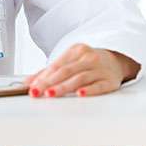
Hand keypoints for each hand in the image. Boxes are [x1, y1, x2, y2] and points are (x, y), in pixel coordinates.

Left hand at [24, 44, 139, 97]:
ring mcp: (100, 69)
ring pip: (79, 78)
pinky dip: (89, 90)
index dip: (43, 77)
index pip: (56, 65)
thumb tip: (28, 82)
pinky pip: (99, 85)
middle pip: (65, 71)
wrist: (116, 60)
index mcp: (76, 51)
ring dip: (63, 87)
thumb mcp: (69, 61)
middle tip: (38, 92)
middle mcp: (88, 58)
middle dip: (49, 82)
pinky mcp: (110, 81)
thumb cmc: (88, 62)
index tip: (32, 87)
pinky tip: (80, 94)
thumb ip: (48, 72)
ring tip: (51, 94)